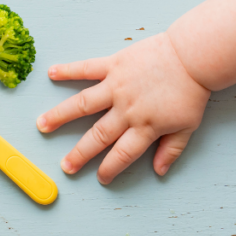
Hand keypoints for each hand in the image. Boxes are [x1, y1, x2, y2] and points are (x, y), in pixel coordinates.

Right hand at [36, 33, 210, 183]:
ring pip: (82, 104)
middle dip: (79, 154)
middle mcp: (126, 109)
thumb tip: (159, 171)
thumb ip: (172, 149)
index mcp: (145, 126)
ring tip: (42, 125)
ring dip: (60, 115)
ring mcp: (117, 86)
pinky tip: (51, 74)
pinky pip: (87, 68)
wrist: (194, 56)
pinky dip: (68, 70)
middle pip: (98, 136)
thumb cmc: (192, 90)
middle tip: (65, 166)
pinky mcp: (114, 65)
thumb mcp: (188, 126)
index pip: (123, 153)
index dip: (110, 168)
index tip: (100, 178)